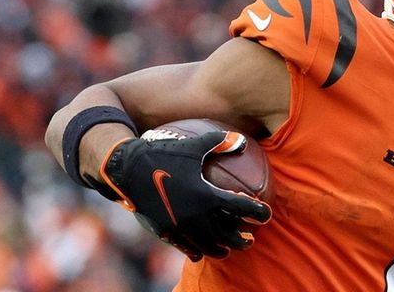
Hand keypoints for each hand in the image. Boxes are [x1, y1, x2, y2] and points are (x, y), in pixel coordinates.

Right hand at [99, 131, 271, 260]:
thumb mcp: (194, 146)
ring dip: (220, 250)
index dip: (257, 212)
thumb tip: (241, 141)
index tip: (266, 215)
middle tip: (251, 240)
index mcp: (206, 195)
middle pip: (226, 236)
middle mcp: (195, 215)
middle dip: (241, 240)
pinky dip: (196, 251)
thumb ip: (220, 142)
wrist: (127, 171)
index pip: (240, 208)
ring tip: (228, 250)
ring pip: (206, 247)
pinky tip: (201, 253)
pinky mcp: (165, 232)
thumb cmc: (163, 155)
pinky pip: (185, 248)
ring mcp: (179, 227)